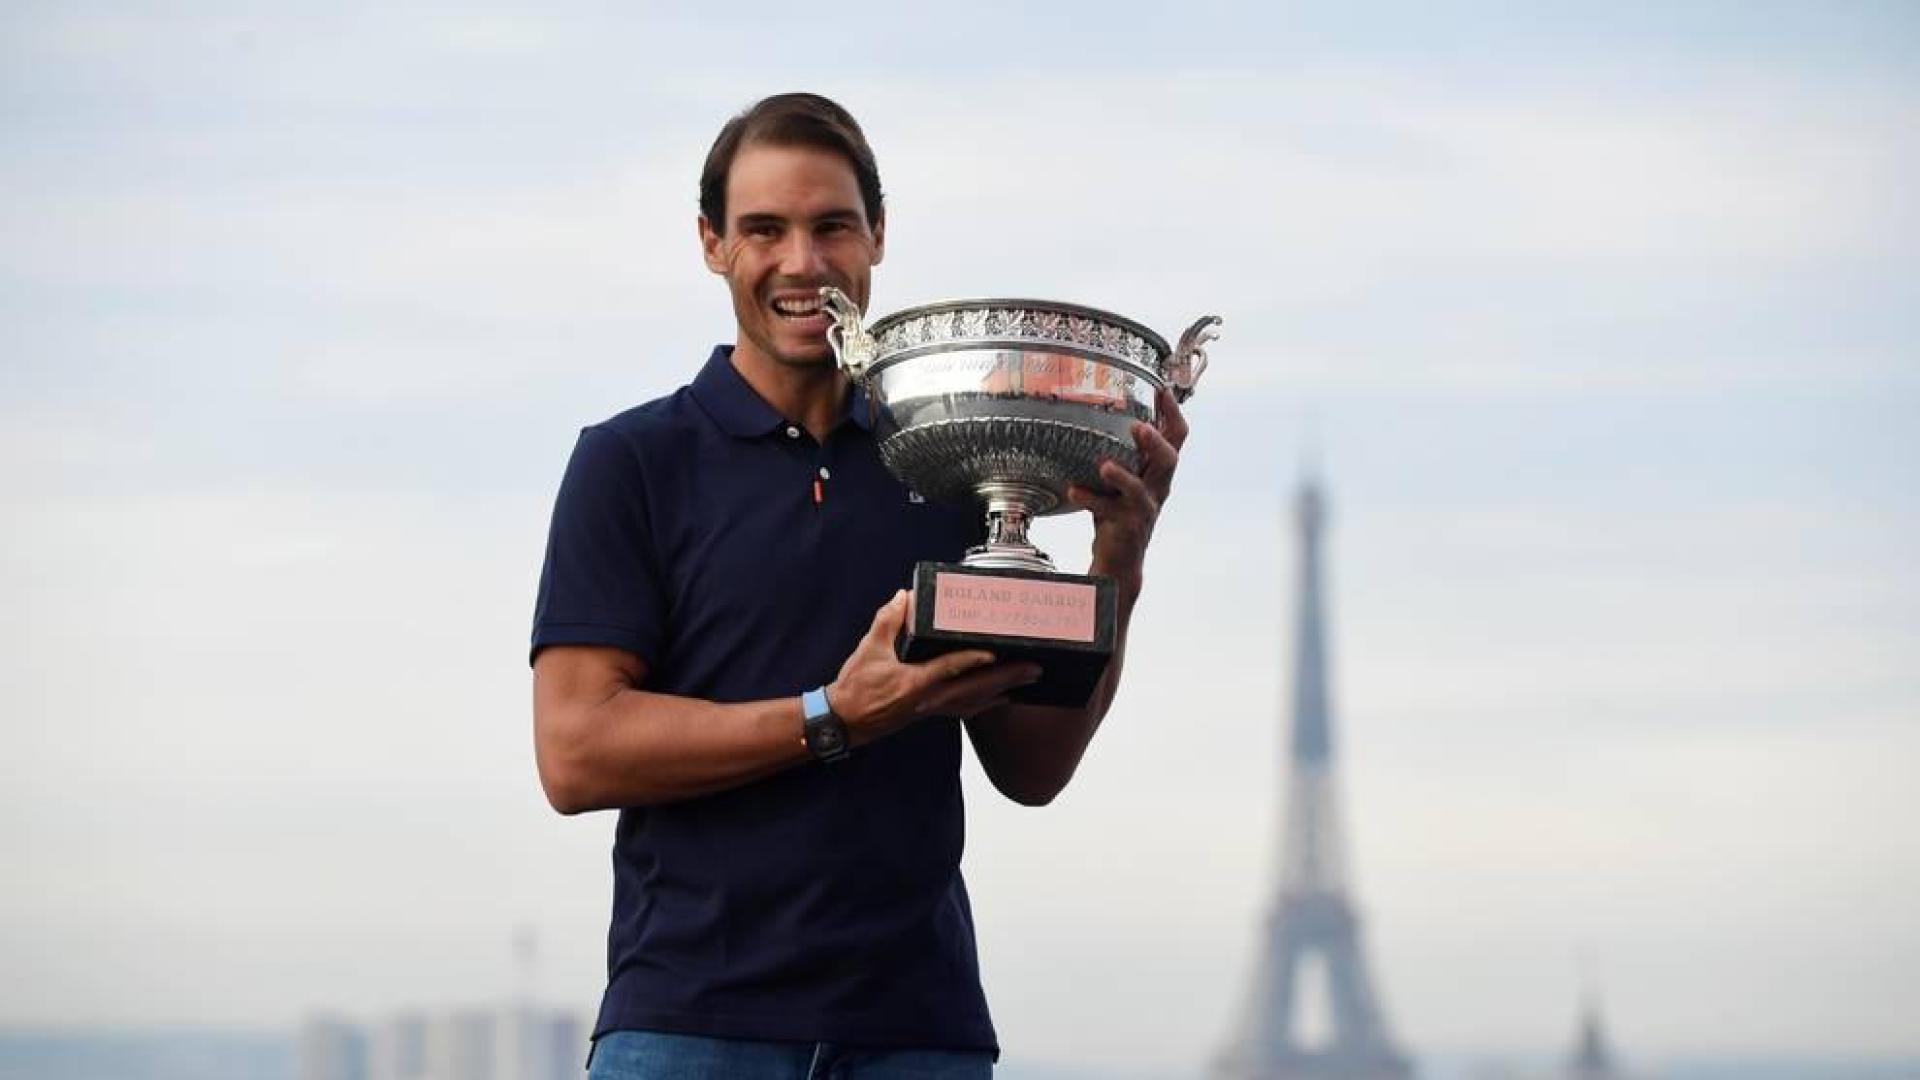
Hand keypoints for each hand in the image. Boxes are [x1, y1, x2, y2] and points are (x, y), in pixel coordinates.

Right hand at [827, 591, 1041, 742]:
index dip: (974, 661)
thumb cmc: (856, 688)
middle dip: (1006, 678)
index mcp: (915, 683)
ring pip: (976, 703)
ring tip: (1027, 681)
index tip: (995, 653)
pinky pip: (967, 709)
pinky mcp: (932, 713)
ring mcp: (933, 709)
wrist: (844, 721)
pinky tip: (1001, 697)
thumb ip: (888, 620)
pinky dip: (987, 703)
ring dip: (1003, 691)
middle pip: (976, 690)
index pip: (950, 669)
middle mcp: (929, 700)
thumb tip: (904, 597)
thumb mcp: (869, 649)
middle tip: (1033, 668)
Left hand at [1066, 385, 1188, 599]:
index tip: (1161, 388)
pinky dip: (1089, 498)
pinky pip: (1107, 509)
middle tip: (1138, 426)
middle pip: (1169, 460)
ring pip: (1141, 489)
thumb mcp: (1122, 479)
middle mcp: (1157, 488)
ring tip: (1105, 465)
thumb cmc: (1117, 511)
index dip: (1172, 413)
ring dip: (1123, 475)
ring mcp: (1142, 508)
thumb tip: (1095, 414)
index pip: (1176, 437)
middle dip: (1156, 441)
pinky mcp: (1126, 525)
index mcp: (1158, 472)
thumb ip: (1120, 453)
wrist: (1119, 559)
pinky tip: (1074, 490)